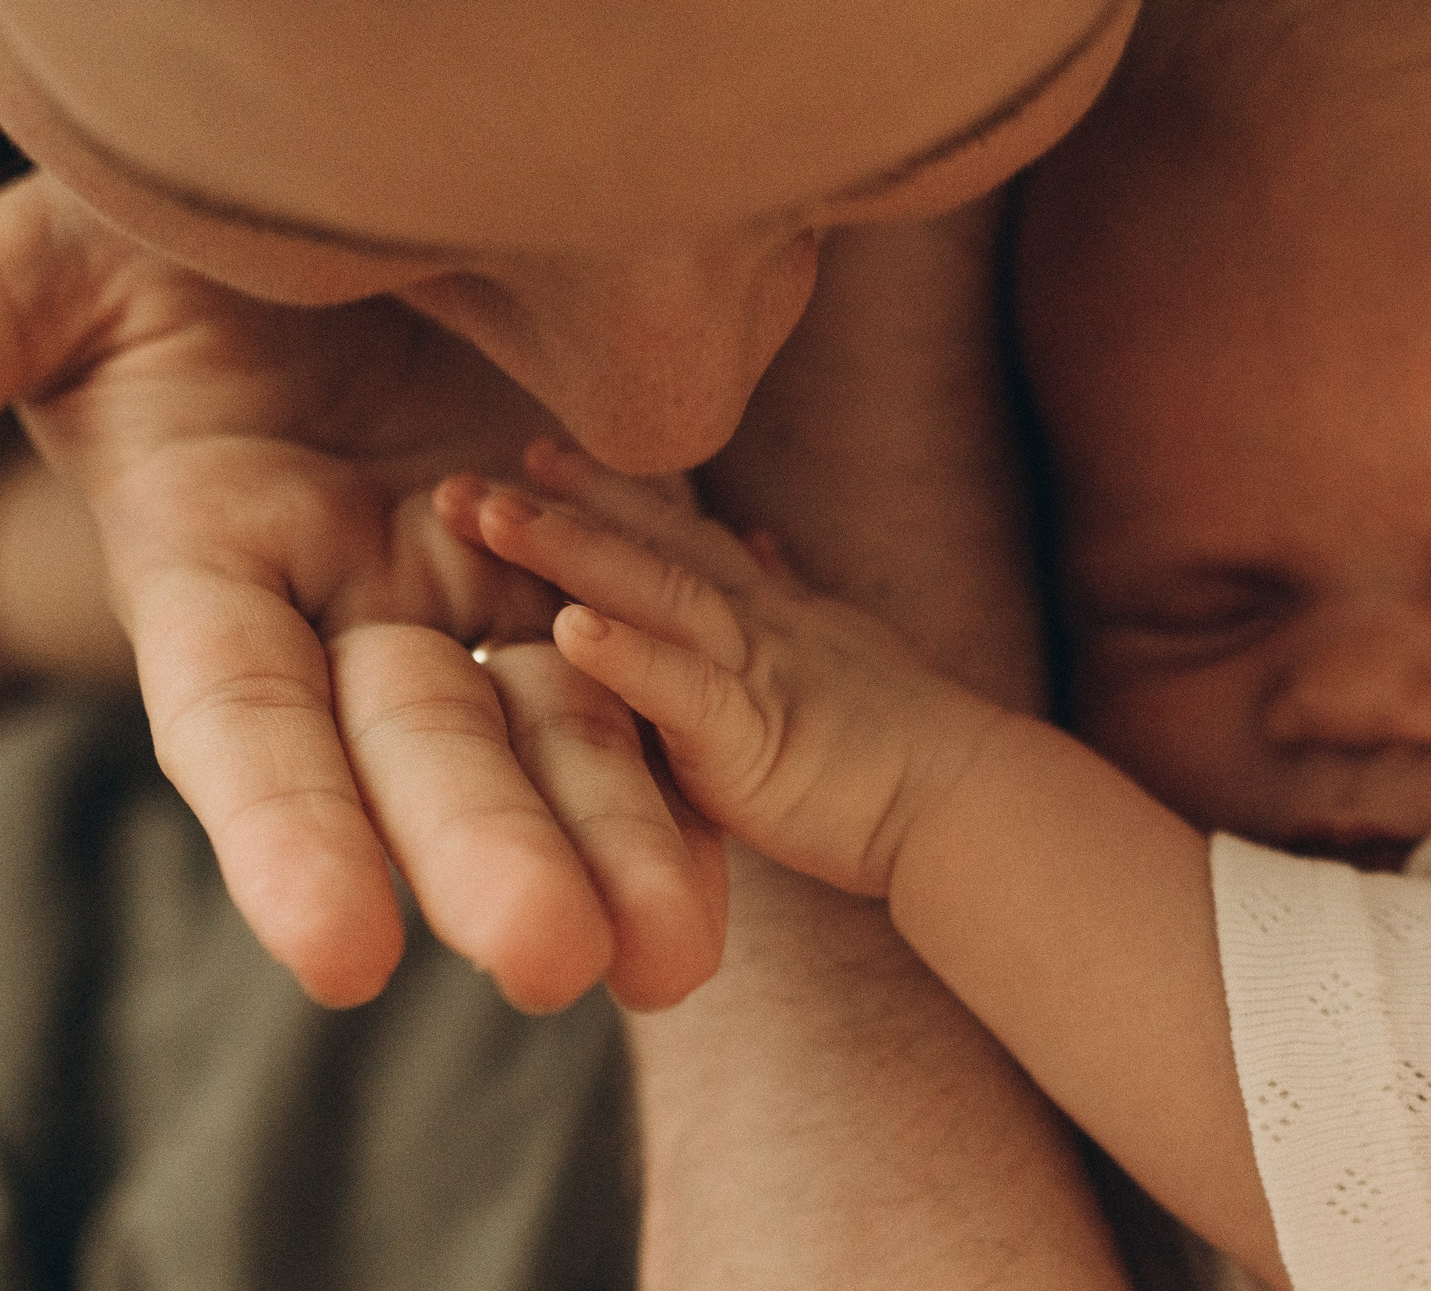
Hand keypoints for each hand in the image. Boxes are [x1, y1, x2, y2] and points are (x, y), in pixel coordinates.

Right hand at [0, 175, 722, 1010]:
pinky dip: (691, 744)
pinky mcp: (591, 549)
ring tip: (677, 953)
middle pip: (420, 752)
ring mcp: (479, 583)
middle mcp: (351, 603)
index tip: (344, 951)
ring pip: (552, 731)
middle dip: (486, 854)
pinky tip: (747, 828)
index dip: (287, 834)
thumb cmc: (177, 198)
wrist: (355, 174)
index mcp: (213, 562)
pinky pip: (649, 658)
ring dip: (615, 836)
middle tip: (558, 961)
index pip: (240, 720)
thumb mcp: (54, 270)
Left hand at [461, 440, 1009, 900]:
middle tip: (463, 476)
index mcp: (768, 613)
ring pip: (654, 593)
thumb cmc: (907, 741)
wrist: (967, 797)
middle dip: (555, 505)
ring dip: (569, 551)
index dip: (605, 491)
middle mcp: (756, 624)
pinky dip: (626, 656)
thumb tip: (757, 540)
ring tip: (491, 517)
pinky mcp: (752, 736)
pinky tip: (565, 630)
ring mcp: (753, 671)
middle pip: (646, 545)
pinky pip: (683, 688)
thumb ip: (789, 591)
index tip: (536, 452)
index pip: (676, 535)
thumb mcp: (842, 645)